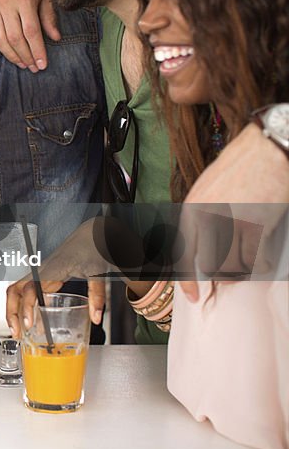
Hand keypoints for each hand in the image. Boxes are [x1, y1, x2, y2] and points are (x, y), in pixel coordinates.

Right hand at [0, 0, 59, 71]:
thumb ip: (49, 17)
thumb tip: (55, 38)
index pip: (31, 32)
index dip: (37, 50)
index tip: (42, 64)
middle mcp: (4, 2)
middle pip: (14, 38)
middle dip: (25, 56)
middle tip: (33, 67)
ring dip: (10, 54)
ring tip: (21, 63)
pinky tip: (6, 50)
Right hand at [4, 220, 107, 337]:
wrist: (90, 234)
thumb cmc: (92, 248)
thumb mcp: (98, 273)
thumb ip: (97, 296)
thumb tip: (95, 317)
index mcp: (53, 269)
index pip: (30, 289)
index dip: (26, 308)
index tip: (28, 324)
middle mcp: (42, 271)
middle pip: (15, 290)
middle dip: (11, 312)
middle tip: (16, 332)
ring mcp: (40, 274)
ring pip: (17, 291)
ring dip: (14, 310)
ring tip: (18, 330)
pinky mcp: (44, 277)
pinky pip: (27, 292)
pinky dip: (24, 306)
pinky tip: (32, 321)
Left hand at [177, 125, 288, 301]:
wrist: (265, 151)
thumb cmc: (236, 169)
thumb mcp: (205, 191)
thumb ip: (197, 218)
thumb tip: (197, 250)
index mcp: (191, 210)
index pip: (183, 255)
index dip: (187, 281)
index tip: (192, 297)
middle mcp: (209, 219)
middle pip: (211, 266)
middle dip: (221, 274)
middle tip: (229, 275)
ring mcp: (235, 223)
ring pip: (234, 265)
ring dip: (241, 267)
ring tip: (246, 256)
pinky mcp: (260, 225)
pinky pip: (257, 258)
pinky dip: (260, 261)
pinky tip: (261, 251)